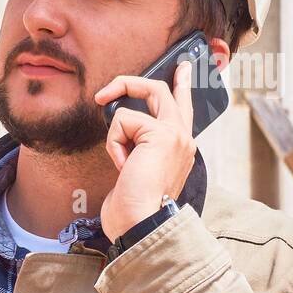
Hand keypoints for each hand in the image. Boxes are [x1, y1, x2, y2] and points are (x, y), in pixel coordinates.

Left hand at [93, 61, 195, 240]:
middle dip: (132, 83)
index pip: (185, 108)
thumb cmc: (136, 207)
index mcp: (182, 149)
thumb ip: (140, 148)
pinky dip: (115, 143)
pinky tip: (123, 166)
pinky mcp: (162, 133)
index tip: (183, 67)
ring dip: (118, 129)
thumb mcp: (139, 171)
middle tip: (107, 91)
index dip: (183, 85)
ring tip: (121, 161)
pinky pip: (123, 120)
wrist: (142, 224)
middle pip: (162, 89)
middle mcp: (184, 138)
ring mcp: (176, 134)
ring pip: (145, 93)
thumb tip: (122, 125)